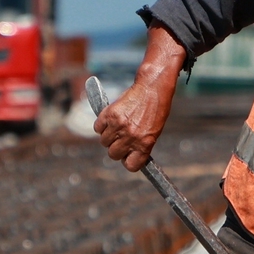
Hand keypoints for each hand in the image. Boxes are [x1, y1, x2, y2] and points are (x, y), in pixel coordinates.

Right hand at [97, 27, 185, 171]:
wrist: (152, 88)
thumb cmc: (155, 110)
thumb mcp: (153, 132)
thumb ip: (140, 144)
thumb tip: (127, 154)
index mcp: (144, 144)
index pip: (131, 165)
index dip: (128, 161)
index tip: (128, 155)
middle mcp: (131, 137)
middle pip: (113, 154)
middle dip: (116, 149)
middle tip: (121, 139)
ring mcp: (119, 125)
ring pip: (104, 141)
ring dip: (108, 136)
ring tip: (117, 126)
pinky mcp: (109, 114)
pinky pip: (98, 128)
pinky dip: (101, 125)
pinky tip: (110, 119)